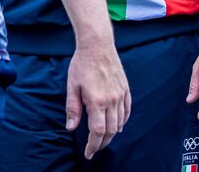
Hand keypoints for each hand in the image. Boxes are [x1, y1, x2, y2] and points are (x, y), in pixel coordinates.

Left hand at [66, 41, 129, 159]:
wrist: (97, 45)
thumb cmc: (82, 64)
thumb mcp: (72, 86)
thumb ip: (72, 109)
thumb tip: (71, 128)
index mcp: (97, 101)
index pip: (98, 132)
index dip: (93, 145)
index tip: (89, 153)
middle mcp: (111, 100)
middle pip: (111, 131)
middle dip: (102, 143)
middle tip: (94, 148)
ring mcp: (120, 94)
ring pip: (120, 123)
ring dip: (112, 134)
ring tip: (103, 138)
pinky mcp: (125, 89)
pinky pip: (127, 111)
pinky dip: (123, 121)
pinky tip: (118, 125)